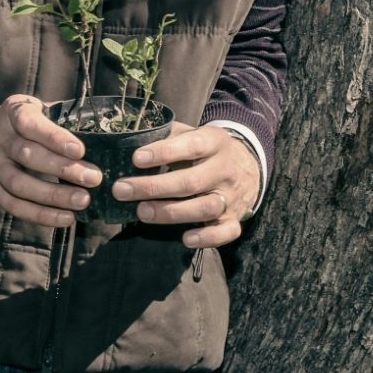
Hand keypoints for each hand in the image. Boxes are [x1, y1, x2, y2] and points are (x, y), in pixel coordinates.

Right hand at [0, 95, 102, 227]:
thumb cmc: (17, 123)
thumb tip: (97, 136)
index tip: (80, 150)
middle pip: (28, 156)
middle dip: (63, 169)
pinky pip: (15, 206)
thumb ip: (55, 118)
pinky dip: (41, 215)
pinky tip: (66, 217)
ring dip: (54, 196)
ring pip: (20, 185)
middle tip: (93, 178)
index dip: (54, 137)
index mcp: (12, 114)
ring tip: (83, 200)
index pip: (31, 124)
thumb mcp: (31, 108)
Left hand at [111, 122, 259, 247]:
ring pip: (205, 208)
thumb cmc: (208, 150)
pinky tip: (185, 239)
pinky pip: (226, 232)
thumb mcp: (195, 134)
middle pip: (191, 181)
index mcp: (215, 142)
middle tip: (122, 190)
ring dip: (171, 213)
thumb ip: (170, 136)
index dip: (163, 152)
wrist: (251, 165)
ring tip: (141, 212)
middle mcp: (225, 169)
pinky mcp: (235, 218)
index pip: (191, 146)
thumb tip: (131, 140)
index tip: (136, 159)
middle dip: (153, 187)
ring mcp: (231, 196)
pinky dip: (207, 238)